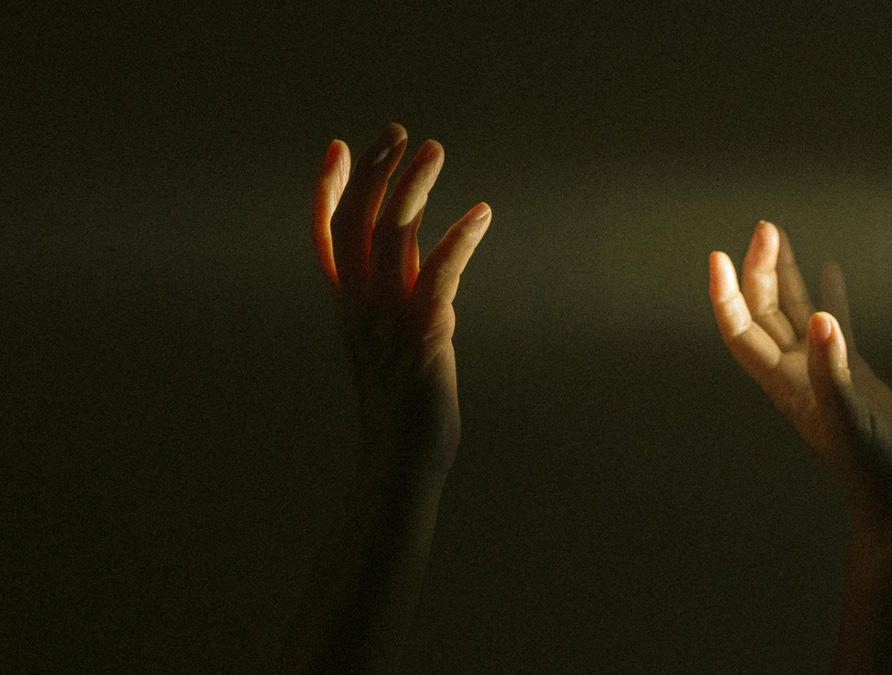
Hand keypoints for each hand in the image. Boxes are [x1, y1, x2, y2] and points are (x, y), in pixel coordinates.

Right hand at [312, 123, 491, 474]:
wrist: (401, 463)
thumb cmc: (404, 407)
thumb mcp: (396, 343)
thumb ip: (407, 299)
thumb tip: (432, 266)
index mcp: (349, 308)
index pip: (326, 236)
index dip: (327, 189)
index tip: (338, 145)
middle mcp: (360, 308)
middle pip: (356, 222)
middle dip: (375, 170)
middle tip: (399, 131)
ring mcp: (388, 322)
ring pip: (392, 237)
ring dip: (413, 188)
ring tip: (434, 149)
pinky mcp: (423, 338)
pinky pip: (439, 276)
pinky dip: (459, 240)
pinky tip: (481, 213)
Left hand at [709, 221, 891, 533]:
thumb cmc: (874, 471)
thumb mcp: (850, 421)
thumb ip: (832, 371)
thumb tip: (820, 318)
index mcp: (785, 385)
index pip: (742, 332)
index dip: (726, 296)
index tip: (719, 256)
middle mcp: (796, 374)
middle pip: (764, 313)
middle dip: (759, 270)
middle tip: (766, 227)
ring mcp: (823, 372)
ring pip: (795, 313)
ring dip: (784, 276)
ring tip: (778, 234)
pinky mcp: (853, 375)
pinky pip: (835, 325)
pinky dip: (830, 296)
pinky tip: (831, 270)